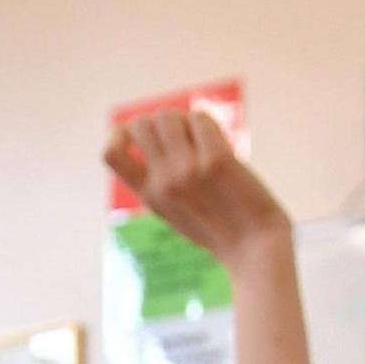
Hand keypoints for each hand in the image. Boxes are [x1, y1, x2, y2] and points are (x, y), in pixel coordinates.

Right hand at [103, 107, 291, 273]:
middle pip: (139, 124)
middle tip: (182, 137)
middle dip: (158, 122)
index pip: (109, 153)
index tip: (140, 139)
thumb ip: (154, 178)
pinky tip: (221, 141)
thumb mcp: (172, 209)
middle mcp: (163, 182)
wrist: (255, 247)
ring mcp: (189, 170)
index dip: (120, 134)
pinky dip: (209, 123)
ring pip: (167, 116)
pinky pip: (200, 118)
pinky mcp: (217, 160)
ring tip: (201, 138)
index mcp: (148, 195)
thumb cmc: (215, 226)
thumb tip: (143, 130)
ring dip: (184, 119)